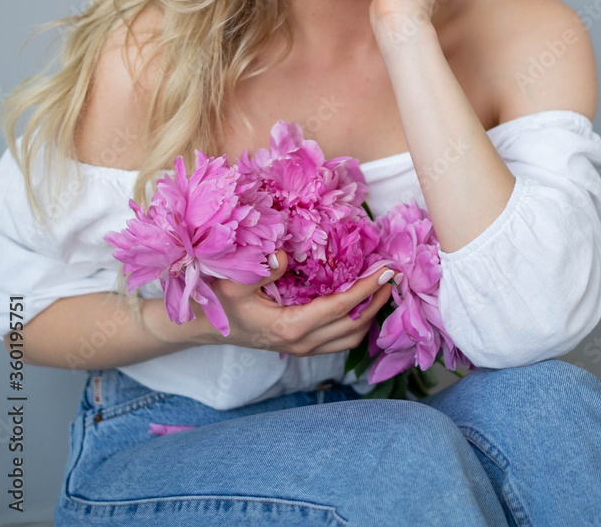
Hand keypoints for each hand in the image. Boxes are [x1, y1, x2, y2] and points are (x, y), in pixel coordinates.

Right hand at [186, 250, 398, 356]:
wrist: (208, 328)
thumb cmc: (221, 303)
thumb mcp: (234, 282)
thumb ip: (260, 269)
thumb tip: (285, 253)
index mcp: (290, 327)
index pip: (341, 307)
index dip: (367, 289)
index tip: (386, 271)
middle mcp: (302, 342)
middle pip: (355, 326)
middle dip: (378, 301)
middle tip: (392, 275)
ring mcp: (304, 348)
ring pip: (351, 338)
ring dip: (371, 314)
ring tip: (383, 287)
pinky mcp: (303, 346)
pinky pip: (341, 339)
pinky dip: (358, 322)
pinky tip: (362, 301)